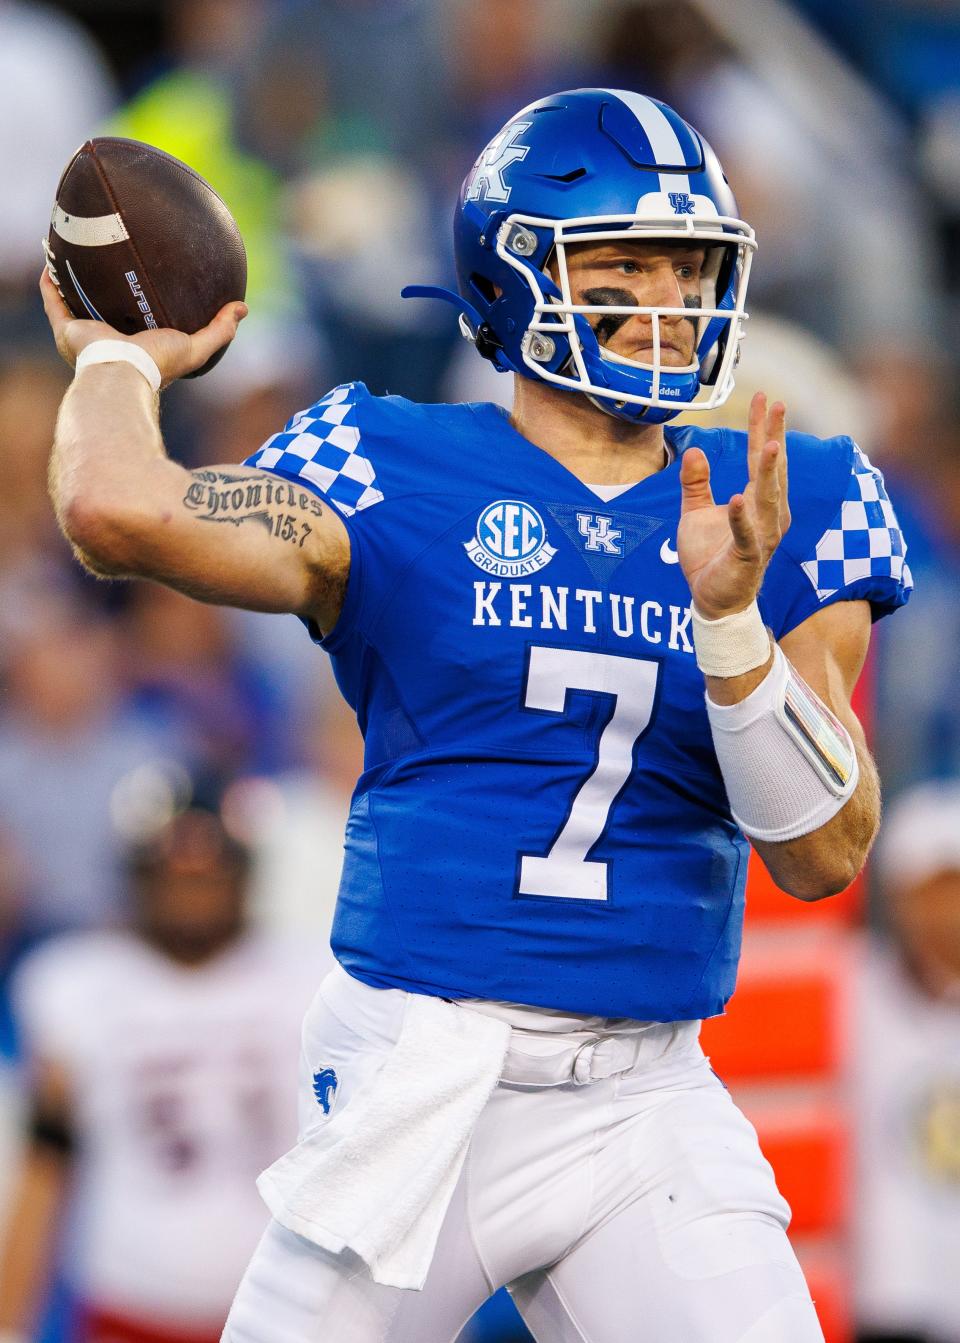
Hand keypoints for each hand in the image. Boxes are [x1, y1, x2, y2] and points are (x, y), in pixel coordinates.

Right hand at [39, 269, 246, 386]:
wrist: (123, 371)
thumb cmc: (158, 364)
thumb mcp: (196, 347)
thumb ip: (219, 330)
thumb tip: (242, 308)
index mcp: (135, 348)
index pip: (137, 326)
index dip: (139, 308)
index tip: (143, 286)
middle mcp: (108, 343)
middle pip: (103, 313)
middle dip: (102, 294)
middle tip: (106, 267)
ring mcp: (85, 337)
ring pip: (75, 307)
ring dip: (72, 286)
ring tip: (73, 260)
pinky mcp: (66, 331)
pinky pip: (54, 303)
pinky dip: (49, 285)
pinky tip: (49, 264)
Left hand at [677, 392, 789, 619]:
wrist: (710, 601)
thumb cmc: (709, 557)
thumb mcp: (695, 513)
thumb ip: (696, 483)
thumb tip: (694, 450)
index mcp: (757, 501)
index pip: (759, 458)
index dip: (762, 427)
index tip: (765, 397)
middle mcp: (767, 515)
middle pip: (771, 470)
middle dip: (773, 437)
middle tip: (776, 404)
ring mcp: (761, 537)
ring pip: (767, 499)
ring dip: (768, 472)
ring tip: (769, 444)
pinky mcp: (748, 559)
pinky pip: (746, 535)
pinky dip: (741, 518)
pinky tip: (737, 498)